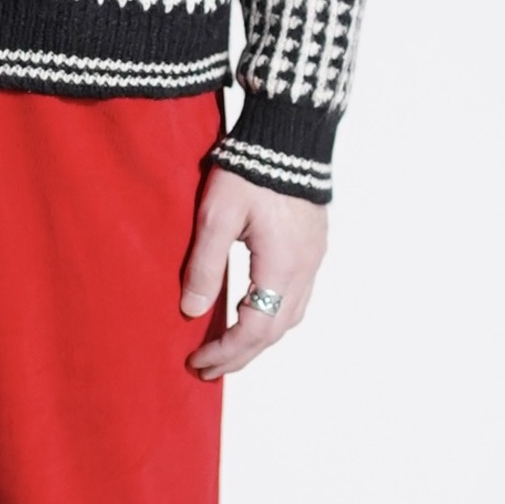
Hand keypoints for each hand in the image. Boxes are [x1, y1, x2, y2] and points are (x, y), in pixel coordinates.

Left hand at [180, 168, 328, 378]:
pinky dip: (272, 316)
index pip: (254, 330)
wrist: (289, 135)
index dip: (225, 352)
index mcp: (281, 267)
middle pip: (274, 332)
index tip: (198, 362)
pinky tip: (251, 312)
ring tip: (228, 348)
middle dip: (240, 355)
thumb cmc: (250, 171)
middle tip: (207, 368)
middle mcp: (304, 270)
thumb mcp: (217, 216)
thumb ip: (204, 265)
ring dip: (258, 339)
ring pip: (289, 317)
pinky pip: (296, 298)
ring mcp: (313, 259)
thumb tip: (191, 311)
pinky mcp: (313, 246)